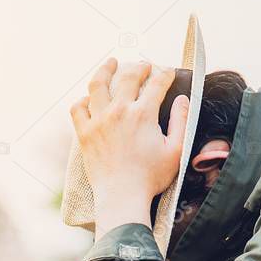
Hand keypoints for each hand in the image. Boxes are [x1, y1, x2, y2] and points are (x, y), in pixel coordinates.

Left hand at [70, 59, 189, 239]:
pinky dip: (83, 100)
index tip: (168, 72)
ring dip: (106, 69)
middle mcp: (119, 111)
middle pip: (128, 76)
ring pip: (98, 84)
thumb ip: (182, 121)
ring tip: (111, 63)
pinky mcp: (84, 133)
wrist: (121, 197)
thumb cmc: (151, 178)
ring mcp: (98, 121)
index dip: (165, 74)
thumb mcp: (177, 150)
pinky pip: (78, 108)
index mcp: (143, 114)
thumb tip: (183, 99)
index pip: (157, 83)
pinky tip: (90, 98)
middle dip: (140, 66)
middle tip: (144, 66)